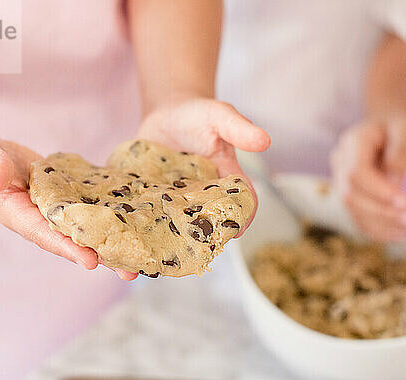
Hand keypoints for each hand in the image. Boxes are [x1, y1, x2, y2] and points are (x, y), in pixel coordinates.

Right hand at [0, 137, 137, 279]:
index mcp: (22, 218)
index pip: (48, 236)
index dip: (69, 249)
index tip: (92, 262)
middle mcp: (43, 222)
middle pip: (75, 244)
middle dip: (103, 258)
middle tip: (132, 272)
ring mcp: (58, 213)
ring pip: (88, 232)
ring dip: (114, 245)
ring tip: (143, 259)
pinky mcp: (69, 200)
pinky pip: (92, 211)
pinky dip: (112, 218)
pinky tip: (138, 223)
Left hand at [137, 97, 270, 234]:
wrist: (166, 113)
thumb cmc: (199, 115)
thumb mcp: (220, 116)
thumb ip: (239, 129)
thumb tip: (264, 141)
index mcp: (226, 177)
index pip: (241, 202)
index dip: (241, 218)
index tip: (236, 231)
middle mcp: (203, 192)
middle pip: (209, 217)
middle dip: (204, 229)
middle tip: (194, 239)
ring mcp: (178, 195)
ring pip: (179, 218)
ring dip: (174, 226)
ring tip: (164, 234)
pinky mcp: (156, 193)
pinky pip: (153, 208)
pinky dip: (148, 213)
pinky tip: (141, 217)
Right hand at [330, 116, 405, 241]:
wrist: (389, 130)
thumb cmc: (400, 128)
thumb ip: (399, 154)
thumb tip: (394, 183)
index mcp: (352, 142)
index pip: (357, 172)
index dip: (379, 190)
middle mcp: (339, 162)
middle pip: (351, 195)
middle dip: (382, 212)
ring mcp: (339, 180)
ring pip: (353, 210)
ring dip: (382, 224)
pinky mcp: (349, 195)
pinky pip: (358, 217)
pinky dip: (379, 230)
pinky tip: (401, 234)